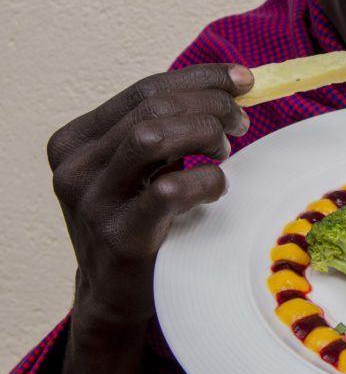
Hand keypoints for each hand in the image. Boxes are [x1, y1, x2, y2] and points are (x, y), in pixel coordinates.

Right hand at [47, 64, 252, 327]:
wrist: (118, 294)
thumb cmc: (142, 219)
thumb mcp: (145, 166)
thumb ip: (172, 126)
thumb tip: (233, 84)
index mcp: (77, 140)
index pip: (144, 90)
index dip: (200, 79)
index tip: (243, 80)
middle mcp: (75, 166)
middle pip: (152, 109)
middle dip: (210, 106)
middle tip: (240, 123)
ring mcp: (92, 201)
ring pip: (151, 136)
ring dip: (203, 135)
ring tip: (222, 153)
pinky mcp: (118, 235)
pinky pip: (169, 189)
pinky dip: (205, 180)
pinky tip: (216, 189)